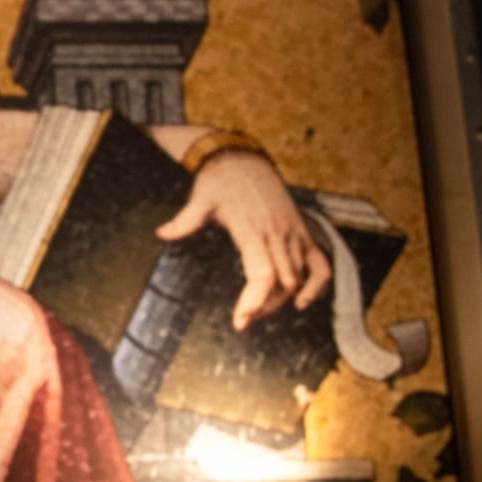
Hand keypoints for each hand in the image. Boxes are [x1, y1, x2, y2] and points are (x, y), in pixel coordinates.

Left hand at [155, 151, 330, 330]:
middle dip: (263, 307)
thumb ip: (185, 220)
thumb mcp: (200, 199)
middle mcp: (278, 234)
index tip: (240, 321)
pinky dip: (316, 286)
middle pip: (281, 283)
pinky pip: (320, 265)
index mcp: (253, 230)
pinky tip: (301, 303)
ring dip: (280, 301)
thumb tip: (161, 233)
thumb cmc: (219, 182)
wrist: (244, 160)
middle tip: (241, 320)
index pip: (262, 274)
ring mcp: (294, 234)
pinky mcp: (302, 232)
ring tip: (256, 311)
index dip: (254, 300)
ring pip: (297, 278)